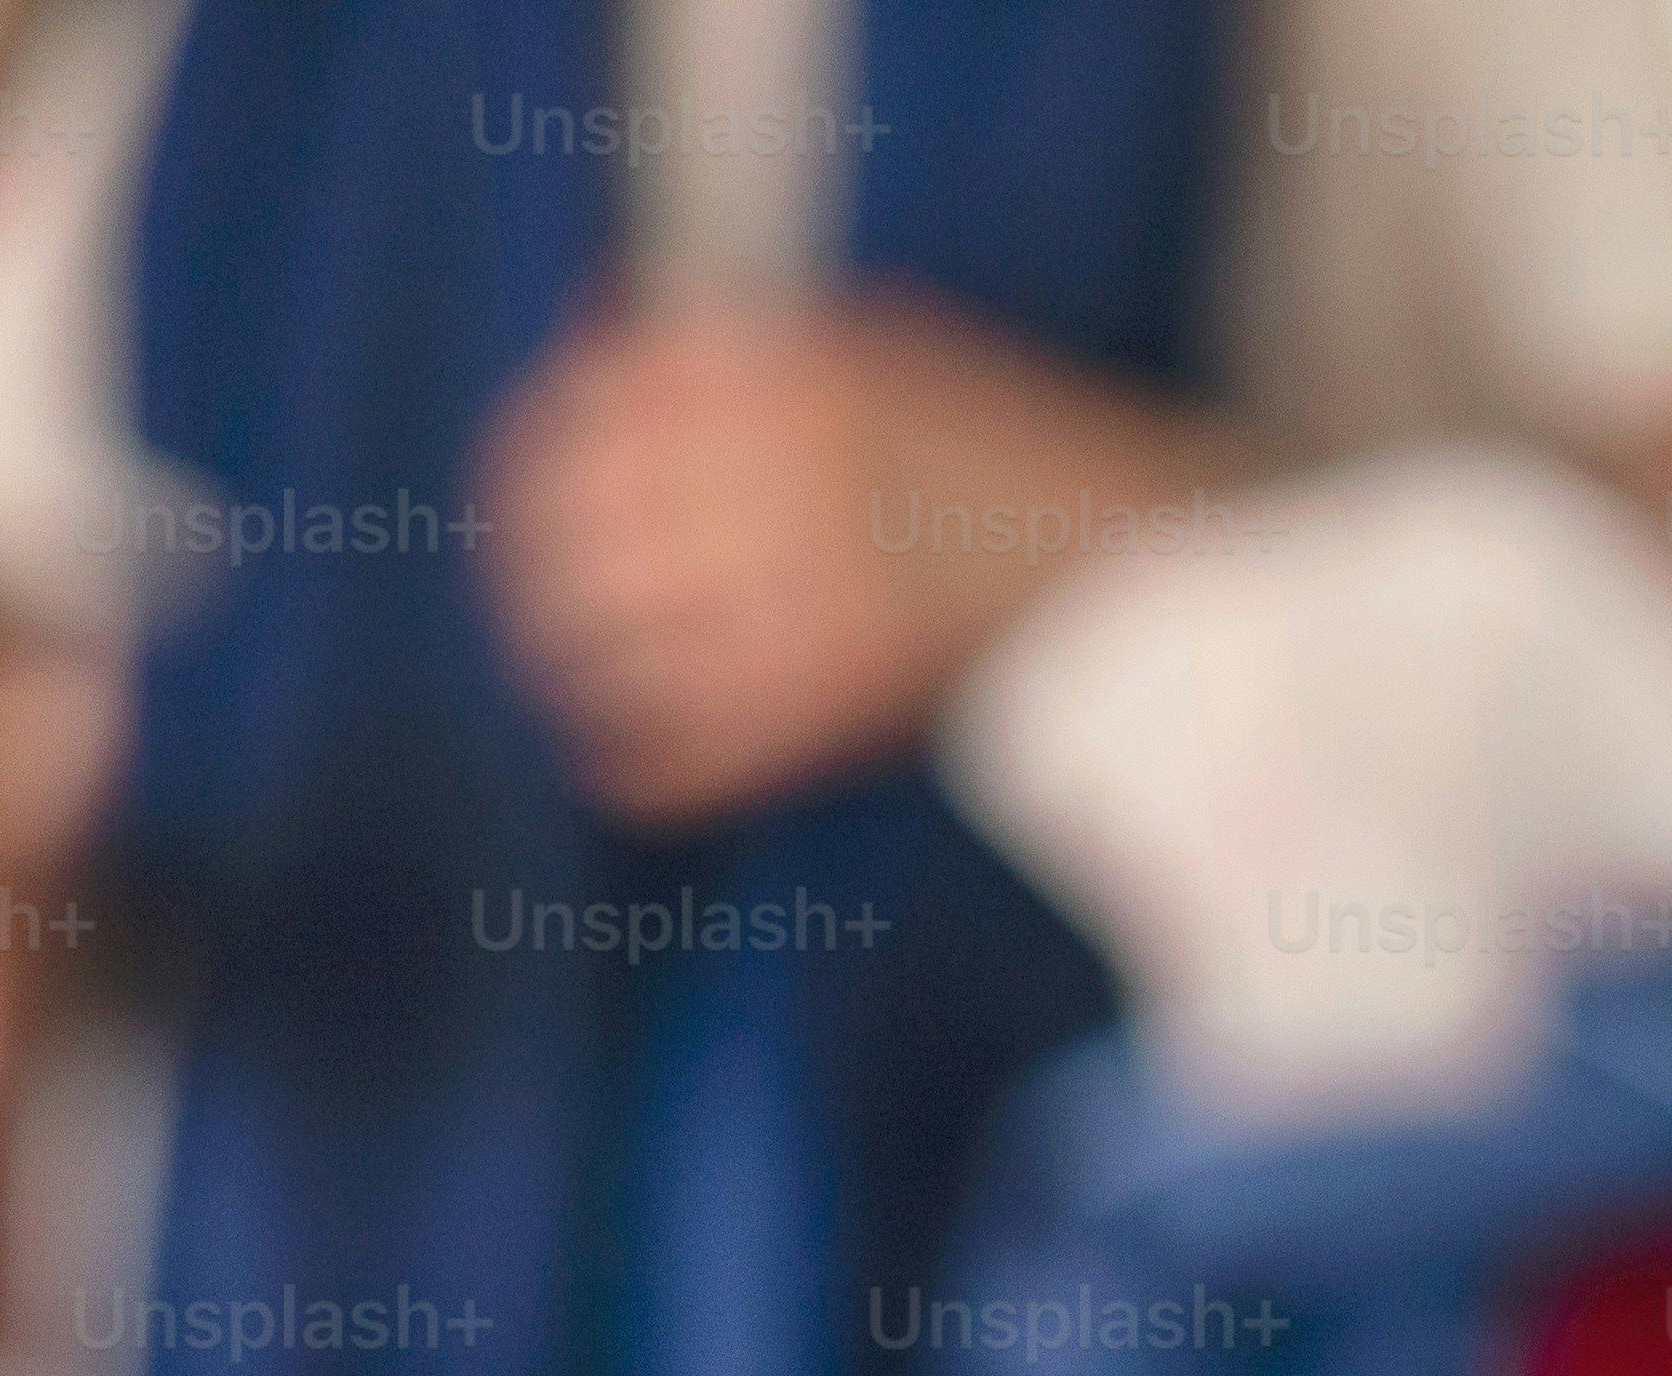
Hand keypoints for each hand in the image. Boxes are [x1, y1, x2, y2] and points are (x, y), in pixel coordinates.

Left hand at [477, 296, 1234, 830]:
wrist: (1150, 564)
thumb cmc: (1010, 455)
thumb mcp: (878, 343)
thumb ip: (737, 334)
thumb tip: (592, 313)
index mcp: (780, 372)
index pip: (578, 407)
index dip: (530, 460)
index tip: (521, 499)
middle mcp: (773, 472)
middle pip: (565, 528)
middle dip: (535, 575)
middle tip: (539, 608)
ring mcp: (798, 594)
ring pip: (600, 646)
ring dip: (572, 672)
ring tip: (578, 686)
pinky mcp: (829, 707)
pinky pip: (674, 754)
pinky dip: (639, 768)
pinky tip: (631, 766)